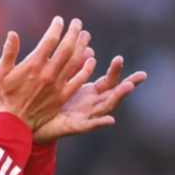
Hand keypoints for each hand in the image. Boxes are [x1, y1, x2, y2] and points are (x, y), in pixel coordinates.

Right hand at [0, 16, 96, 131]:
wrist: (14, 122)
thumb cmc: (5, 95)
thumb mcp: (0, 72)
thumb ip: (8, 52)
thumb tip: (12, 33)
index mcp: (33, 64)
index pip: (50, 40)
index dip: (56, 28)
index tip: (59, 20)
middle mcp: (48, 73)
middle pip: (66, 47)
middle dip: (73, 33)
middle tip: (77, 23)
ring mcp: (57, 84)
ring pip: (75, 60)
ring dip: (82, 46)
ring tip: (85, 36)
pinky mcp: (63, 95)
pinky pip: (79, 79)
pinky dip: (87, 67)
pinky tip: (91, 59)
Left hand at [34, 56, 148, 142]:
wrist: (33, 124)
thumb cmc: (49, 102)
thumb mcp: (63, 81)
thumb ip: (75, 66)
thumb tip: (87, 47)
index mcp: (90, 94)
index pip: (108, 81)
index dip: (116, 71)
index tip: (120, 58)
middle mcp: (91, 106)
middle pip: (113, 94)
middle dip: (128, 85)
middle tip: (141, 75)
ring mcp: (85, 117)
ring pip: (106, 107)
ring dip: (118, 98)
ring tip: (128, 88)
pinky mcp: (75, 127)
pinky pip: (89, 125)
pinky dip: (100, 122)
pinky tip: (110, 120)